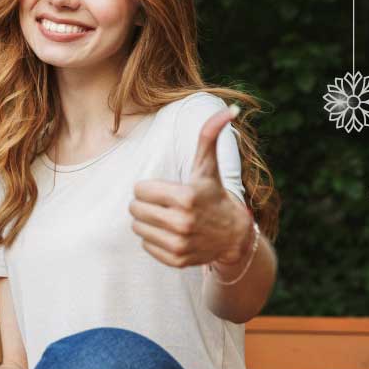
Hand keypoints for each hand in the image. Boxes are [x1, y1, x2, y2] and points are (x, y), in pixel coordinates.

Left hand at [129, 105, 252, 268]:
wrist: (233, 236)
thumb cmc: (214, 194)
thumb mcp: (209, 166)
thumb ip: (210, 136)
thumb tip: (229, 109)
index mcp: (185, 197)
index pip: (139, 190)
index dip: (148, 188)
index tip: (165, 190)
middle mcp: (182, 223)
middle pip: (135, 210)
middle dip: (145, 204)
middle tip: (163, 204)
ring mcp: (179, 244)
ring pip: (137, 227)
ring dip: (147, 221)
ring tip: (166, 218)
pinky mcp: (176, 259)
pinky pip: (145, 245)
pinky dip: (154, 239)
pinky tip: (171, 233)